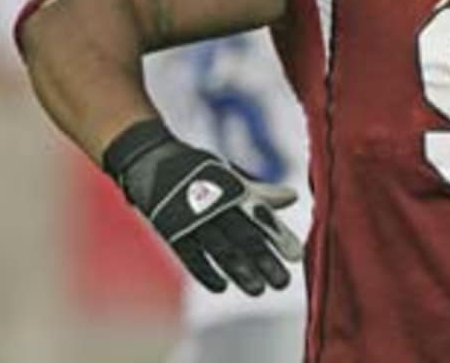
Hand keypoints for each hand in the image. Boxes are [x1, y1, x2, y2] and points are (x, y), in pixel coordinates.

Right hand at [103, 119, 302, 294]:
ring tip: (258, 290)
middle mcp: (217, 205)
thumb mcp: (231, 178)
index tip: (297, 257)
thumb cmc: (198, 171)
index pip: (262, 218)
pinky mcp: (172, 229)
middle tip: (283, 282)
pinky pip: (190, 255)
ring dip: (241, 271)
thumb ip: (261, 193)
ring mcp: (193, 218)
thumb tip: (293, 197)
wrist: (152, 159)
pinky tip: (221, 287)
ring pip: (222, 250)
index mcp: (234, 190)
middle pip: (246, 237)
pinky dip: (206, 272)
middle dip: (265, 261)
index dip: (279, 237)